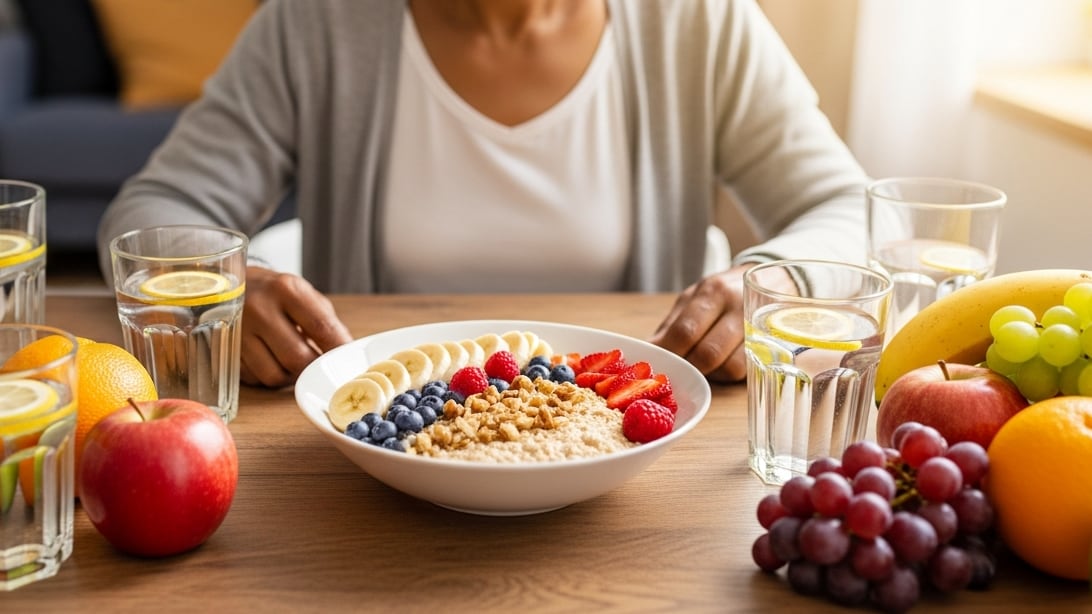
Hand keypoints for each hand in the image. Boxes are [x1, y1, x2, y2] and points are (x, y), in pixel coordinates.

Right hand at [239, 267, 352, 387]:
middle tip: (318, 365)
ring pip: (275, 375)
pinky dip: (269, 376)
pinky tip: (271, 360)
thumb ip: (326, 323)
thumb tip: (345, 354)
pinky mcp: (225, 350)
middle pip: (297, 357)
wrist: (228, 286)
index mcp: (286, 289)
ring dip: (290, 375)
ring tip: (293, 361)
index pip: (321, 327)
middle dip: (313, 368)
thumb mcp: (303, 295)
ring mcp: (239, 330)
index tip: (346, 361)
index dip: (338, 350)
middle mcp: (259, 308)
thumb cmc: (276, 294)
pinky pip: (255, 379)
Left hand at [650, 263, 795, 382]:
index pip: (686, 331)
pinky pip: (742, 371)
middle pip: (708, 353)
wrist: (772, 281)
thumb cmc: (723, 294)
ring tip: (701, 364)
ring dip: (709, 373)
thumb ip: (672, 325)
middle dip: (689, 367)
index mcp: (714, 292)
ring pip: (727, 367)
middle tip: (680, 369)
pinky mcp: (773, 348)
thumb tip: (648, 351)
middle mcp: (738, 308)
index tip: (659, 362)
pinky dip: (726, 374)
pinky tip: (720, 365)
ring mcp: (759, 329)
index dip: (670, 353)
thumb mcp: (695, 298)